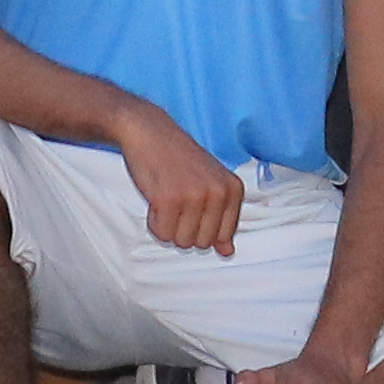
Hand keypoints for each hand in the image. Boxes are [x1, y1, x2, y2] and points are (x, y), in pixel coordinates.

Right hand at [109, 104, 243, 256]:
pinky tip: (156, 198)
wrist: (151, 132)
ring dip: (169, 226)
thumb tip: (228, 252)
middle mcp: (218, 193)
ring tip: (168, 199)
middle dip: (185, 229)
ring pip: (182, 242)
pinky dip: (155, 222)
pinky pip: (162, 234)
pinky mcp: (169, 199)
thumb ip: (222, 218)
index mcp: (233, 189)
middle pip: (203, 243)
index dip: (203, 227)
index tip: (194, 207)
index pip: (224, 236)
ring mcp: (194, 196)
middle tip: (178, 202)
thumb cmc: (180, 159)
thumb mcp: (210, 184)